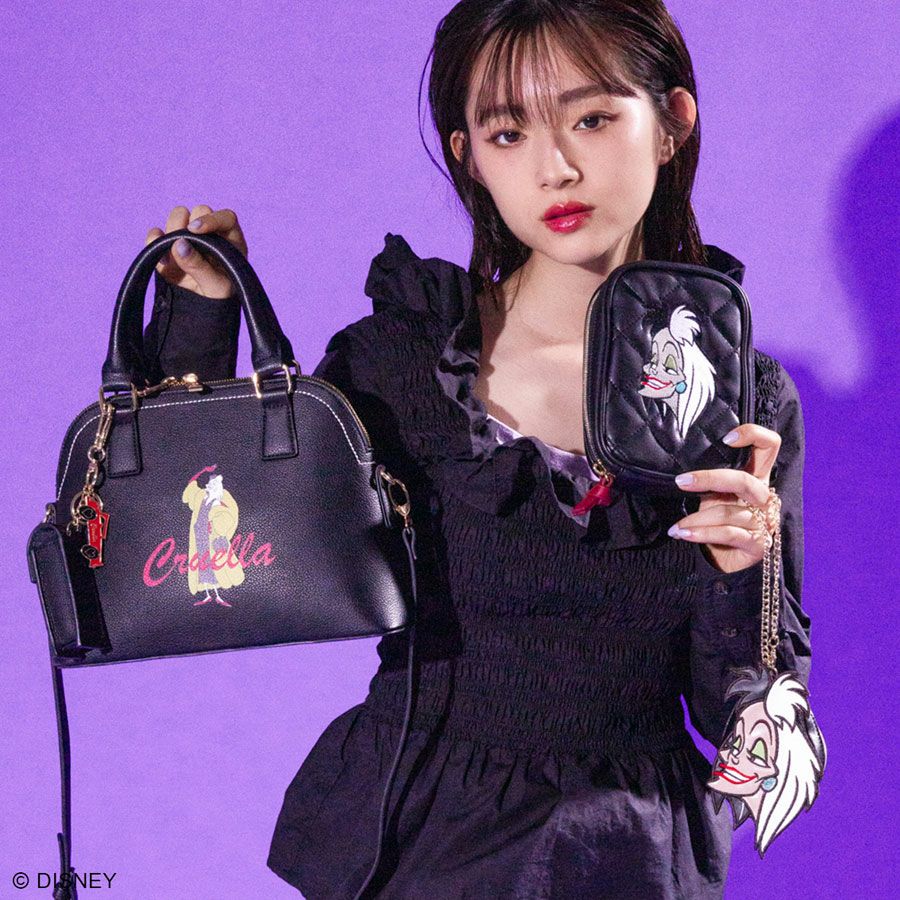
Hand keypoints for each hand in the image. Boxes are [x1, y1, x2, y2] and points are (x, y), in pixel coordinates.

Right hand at [146, 204, 247, 298]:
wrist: (199, 313)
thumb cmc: (218, 298)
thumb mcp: (216, 287)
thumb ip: (200, 267)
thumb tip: (178, 244)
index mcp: (231, 241)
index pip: (226, 218)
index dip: (211, 219)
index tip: (195, 229)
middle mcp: (210, 234)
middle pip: (199, 211)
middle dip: (191, 225)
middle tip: (187, 243)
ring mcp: (189, 238)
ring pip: (179, 215)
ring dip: (173, 229)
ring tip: (175, 255)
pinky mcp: (168, 247)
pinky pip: (156, 234)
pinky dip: (154, 241)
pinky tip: (163, 262)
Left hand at [668, 424, 780, 573]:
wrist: (722, 560)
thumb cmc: (716, 522)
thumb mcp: (712, 496)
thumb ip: (709, 481)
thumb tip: (682, 470)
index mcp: (756, 478)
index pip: (768, 446)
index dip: (754, 435)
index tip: (726, 439)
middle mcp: (764, 497)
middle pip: (744, 480)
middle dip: (710, 479)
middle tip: (681, 481)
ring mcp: (765, 521)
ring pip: (729, 512)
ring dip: (696, 519)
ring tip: (678, 527)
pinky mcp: (759, 544)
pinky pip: (728, 533)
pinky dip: (702, 533)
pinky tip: (683, 534)